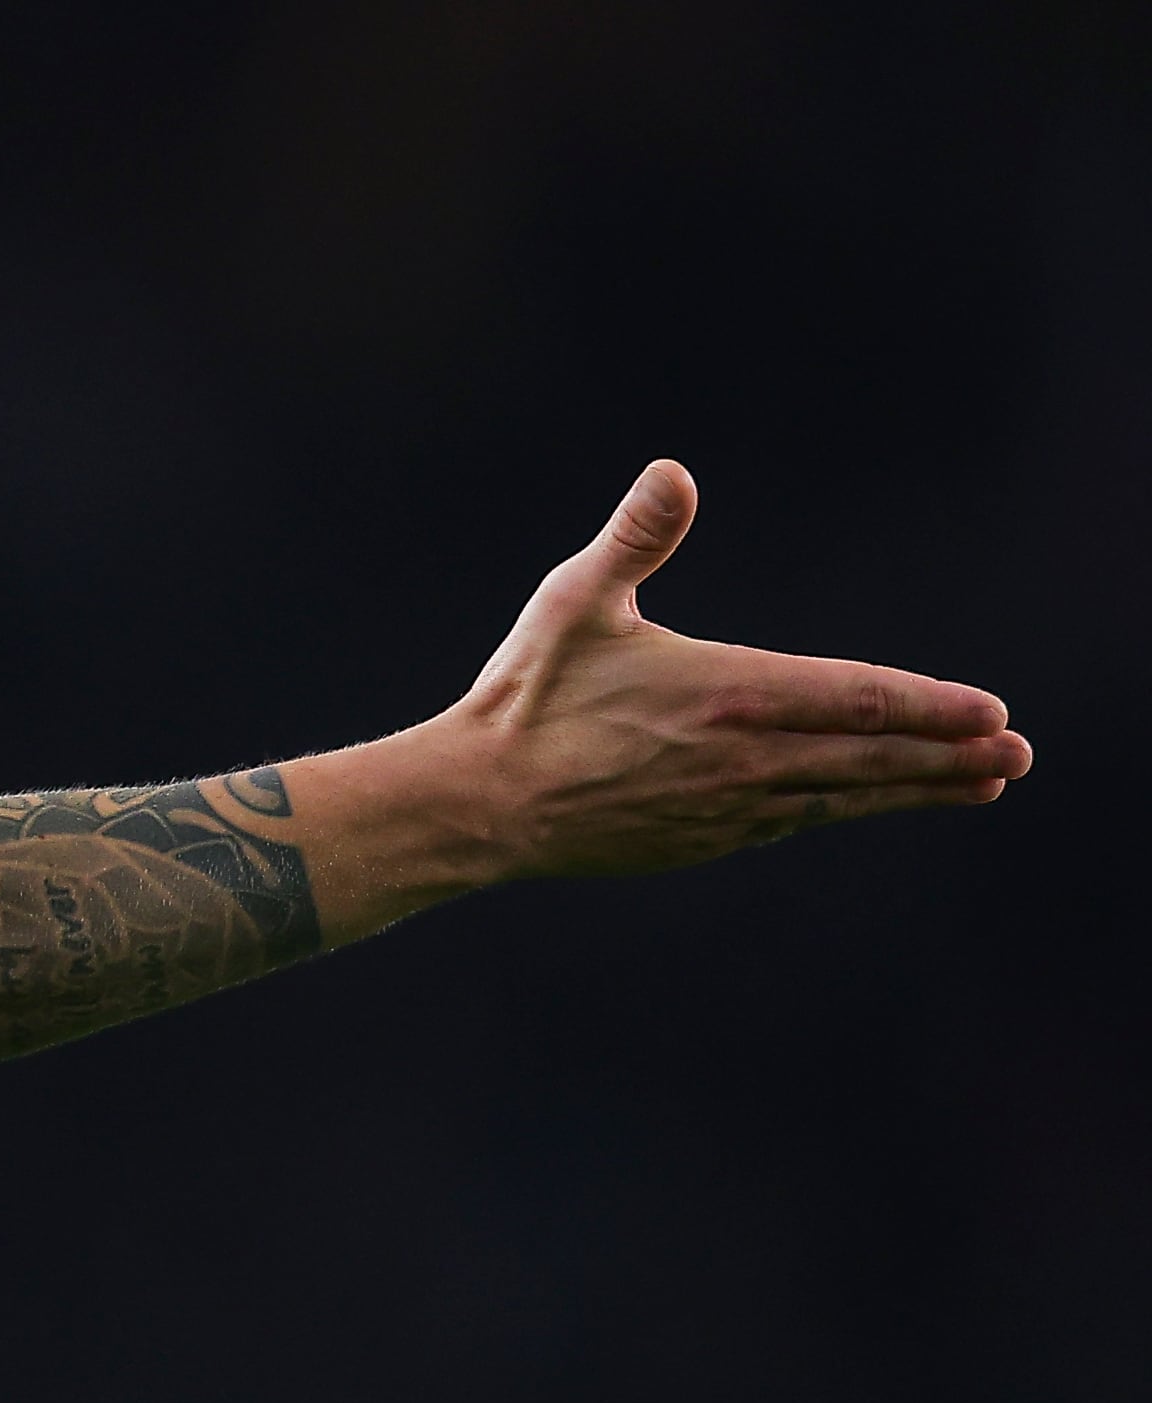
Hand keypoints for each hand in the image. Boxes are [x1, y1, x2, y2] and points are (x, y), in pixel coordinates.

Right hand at [426, 459, 1030, 883]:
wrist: (478, 803)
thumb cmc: (525, 696)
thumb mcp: (574, 602)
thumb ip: (634, 536)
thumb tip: (675, 472)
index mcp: (724, 694)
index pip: (853, 700)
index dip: (928, 708)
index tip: (991, 714)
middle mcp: (739, 759)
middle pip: (867, 758)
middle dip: (949, 756)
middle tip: (1015, 757)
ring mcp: (723, 809)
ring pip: (841, 797)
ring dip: (915, 789)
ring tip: (981, 786)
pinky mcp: (700, 840)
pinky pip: (792, 821)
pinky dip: (845, 809)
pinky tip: (871, 801)